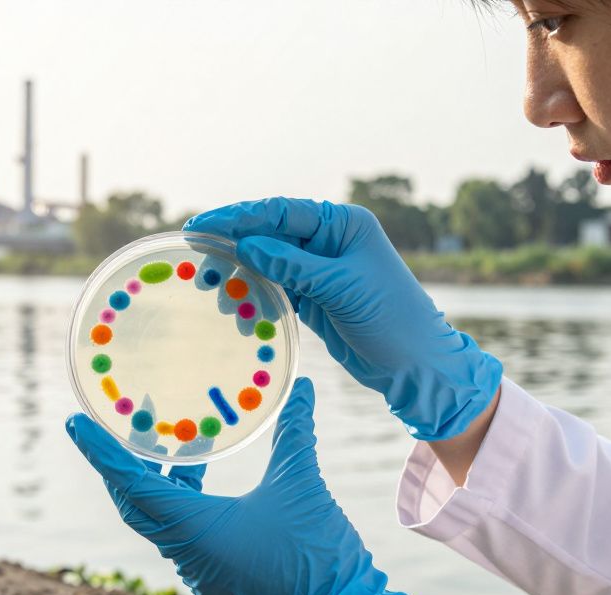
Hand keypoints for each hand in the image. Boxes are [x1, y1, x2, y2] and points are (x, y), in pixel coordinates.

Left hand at [65, 378, 416, 594]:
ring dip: (163, 481)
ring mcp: (201, 571)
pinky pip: (183, 536)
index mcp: (193, 530)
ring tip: (181, 442)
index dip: (101, 451)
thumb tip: (301, 387)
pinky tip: (205, 480)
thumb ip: (294, 432)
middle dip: (126, 461)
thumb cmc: (316, 552)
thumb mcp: (301, 482)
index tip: (74, 423)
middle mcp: (186, 553)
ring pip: (161, 519)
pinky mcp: (218, 579)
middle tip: (126, 421)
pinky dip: (184, 504)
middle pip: (135, 503)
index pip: (130, 484)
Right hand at [185, 198, 502, 440]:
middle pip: (269, 234)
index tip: (202, 225)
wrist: (416, 365)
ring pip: (267, 262)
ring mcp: (320, 269)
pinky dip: (254, 296)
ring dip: (239, 274)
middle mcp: (329, 241)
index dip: (239, 216)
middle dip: (232, 245)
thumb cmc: (391, 319)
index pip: (281, 212)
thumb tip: (245, 245)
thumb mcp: (341, 288)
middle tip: (194, 254)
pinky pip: (275, 288)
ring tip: (213, 290)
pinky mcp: (314, 297)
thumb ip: (293, 265)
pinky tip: (235, 309)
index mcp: (343, 225)